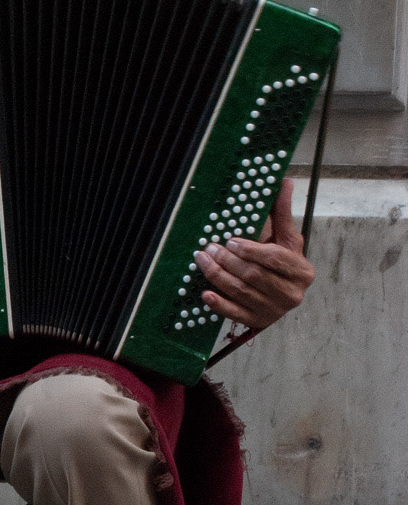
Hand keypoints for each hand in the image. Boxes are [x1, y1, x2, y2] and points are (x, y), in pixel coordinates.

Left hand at [193, 178, 314, 329]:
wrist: (283, 292)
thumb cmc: (282, 260)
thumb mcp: (285, 238)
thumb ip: (282, 212)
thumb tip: (284, 182)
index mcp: (302, 271)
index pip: (274, 258)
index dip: (250, 249)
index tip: (231, 241)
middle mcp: (292, 294)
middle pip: (254, 275)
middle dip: (228, 261)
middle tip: (209, 248)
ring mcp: (275, 311)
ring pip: (241, 292)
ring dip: (218, 276)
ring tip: (202, 260)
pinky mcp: (258, 322)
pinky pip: (235, 314)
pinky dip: (219, 304)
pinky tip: (205, 294)